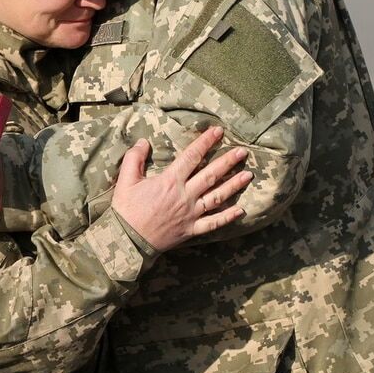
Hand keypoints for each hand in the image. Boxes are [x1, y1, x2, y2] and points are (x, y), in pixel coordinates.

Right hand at [110, 127, 251, 250]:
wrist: (127, 241)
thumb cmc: (126, 210)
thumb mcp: (125, 180)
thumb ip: (134, 158)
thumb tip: (144, 142)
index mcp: (170, 181)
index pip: (192, 156)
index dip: (206, 142)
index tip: (218, 131)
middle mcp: (185, 195)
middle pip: (211, 175)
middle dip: (228, 162)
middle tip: (242, 152)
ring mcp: (190, 214)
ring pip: (217, 197)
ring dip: (233, 186)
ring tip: (248, 175)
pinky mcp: (191, 230)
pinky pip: (213, 223)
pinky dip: (228, 217)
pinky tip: (241, 210)